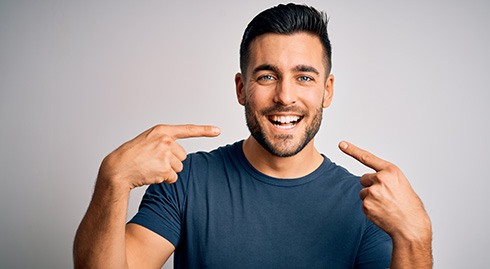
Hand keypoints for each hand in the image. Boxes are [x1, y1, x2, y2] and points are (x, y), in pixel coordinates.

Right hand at [98, 124, 219, 189]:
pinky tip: (151, 174)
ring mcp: (165, 154)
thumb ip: (165, 143)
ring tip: (151, 167)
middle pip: (182, 156)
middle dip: (171, 162)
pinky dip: (164, 179)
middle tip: (153, 161)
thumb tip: (181, 157)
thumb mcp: (148, 141)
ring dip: (168, 171)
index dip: (205, 130)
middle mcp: (166, 141)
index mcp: (162, 131)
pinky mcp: (164, 169)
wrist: (118, 168)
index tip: (218, 131)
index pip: (188, 130)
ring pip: (179, 168)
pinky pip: (173, 178)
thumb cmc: (131, 155)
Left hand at [338, 141, 430, 240]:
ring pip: (363, 192)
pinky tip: (382, 212)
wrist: (411, 226)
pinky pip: (364, 204)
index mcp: (391, 171)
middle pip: (364, 178)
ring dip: (371, 198)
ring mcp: (372, 192)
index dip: (352, 150)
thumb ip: (386, 178)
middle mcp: (380, 179)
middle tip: (387, 196)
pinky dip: (371, 209)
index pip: (368, 158)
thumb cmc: (409, 206)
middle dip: (372, 186)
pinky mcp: (367, 205)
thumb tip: (372, 180)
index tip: (341, 144)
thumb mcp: (401, 184)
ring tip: (386, 205)